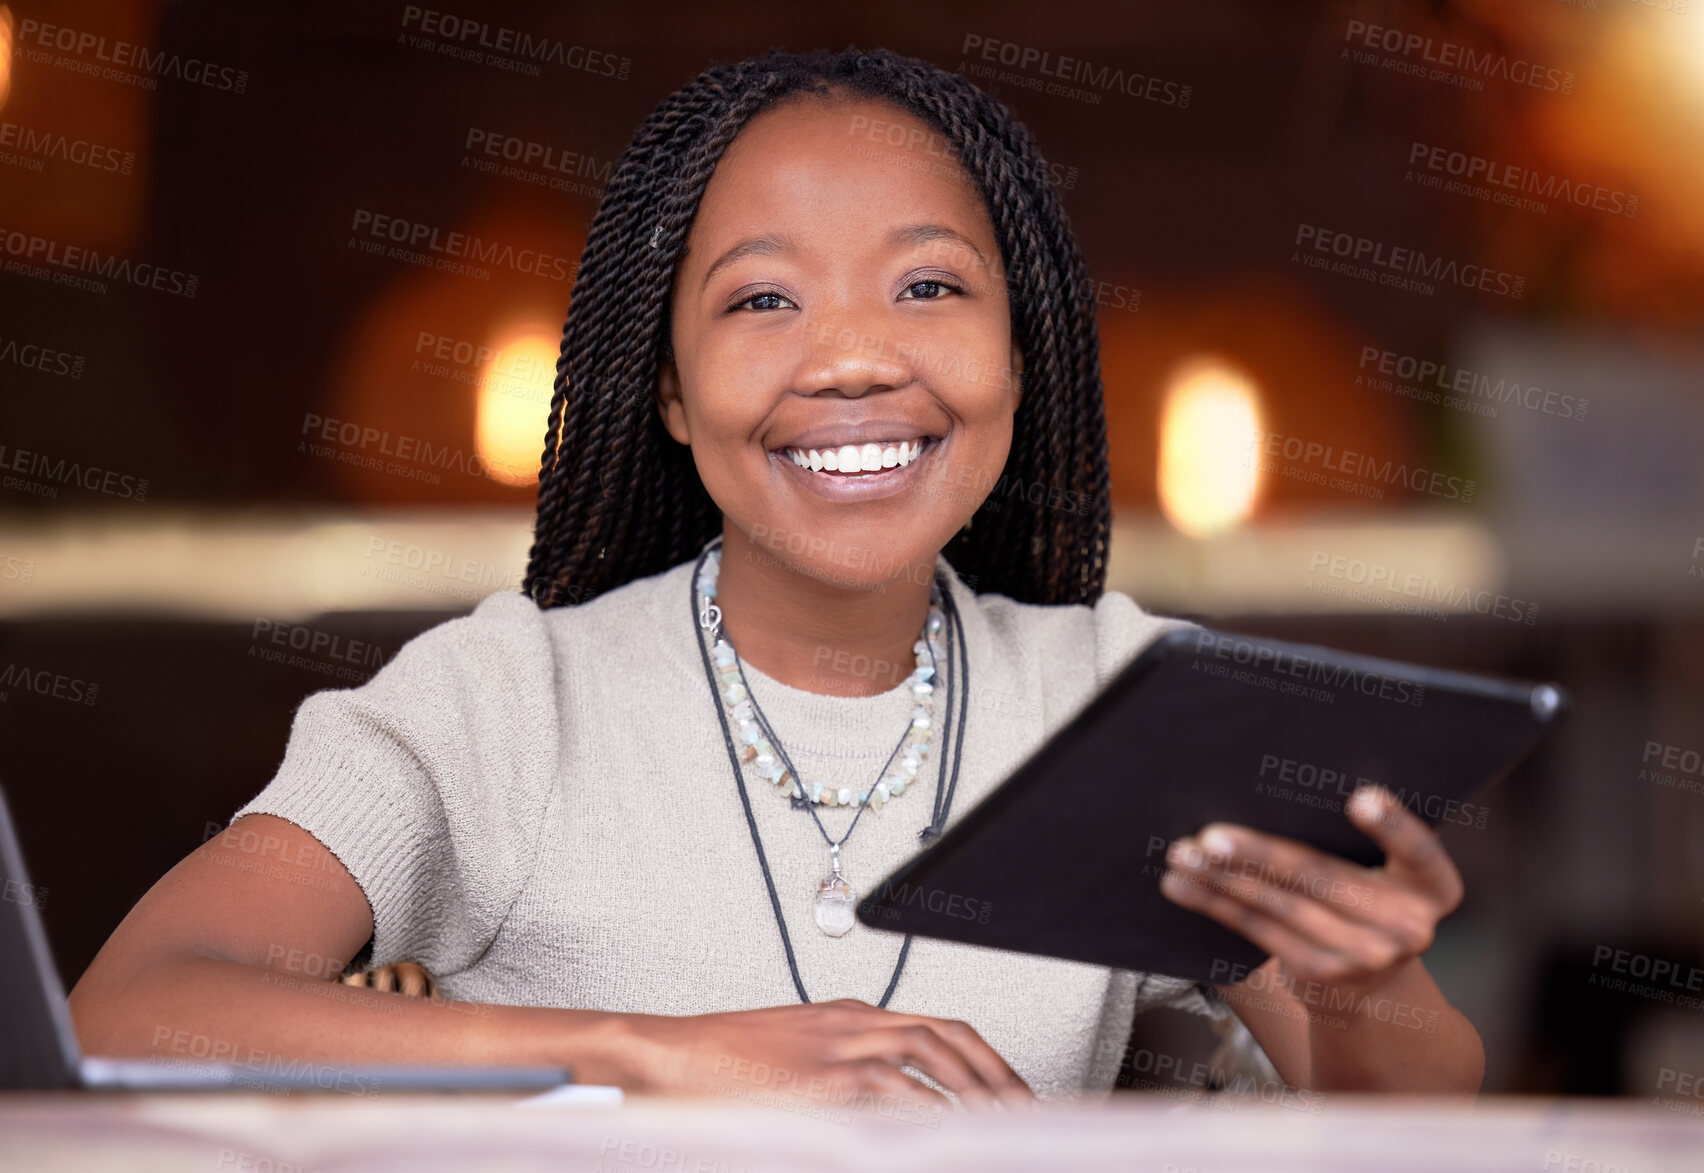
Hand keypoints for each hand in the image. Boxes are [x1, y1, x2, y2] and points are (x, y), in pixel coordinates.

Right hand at [620, 998, 1036, 1116]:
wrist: (670, 1055)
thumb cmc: (721, 1064)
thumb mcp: (793, 1062)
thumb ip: (841, 1080)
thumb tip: (885, 1113)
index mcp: (850, 1017)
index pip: (938, 1028)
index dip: (982, 1059)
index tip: (1007, 1092)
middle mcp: (853, 1021)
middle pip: (949, 1032)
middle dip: (996, 1070)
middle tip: (1028, 1108)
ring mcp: (838, 1043)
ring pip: (931, 1049)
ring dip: (975, 1085)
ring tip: (1004, 1119)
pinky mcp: (820, 1074)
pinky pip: (889, 1084)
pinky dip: (926, 1105)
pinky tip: (945, 1128)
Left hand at [1158, 785, 1464, 989]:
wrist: (1365, 986)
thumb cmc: (1361, 899)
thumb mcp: (1379, 874)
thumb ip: (1352, 840)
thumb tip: (1265, 789)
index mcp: (1433, 886)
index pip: (1420, 850)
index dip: (1394, 826)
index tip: (1360, 798)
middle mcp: (1410, 925)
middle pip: (1324, 877)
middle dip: (1260, 853)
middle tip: (1211, 835)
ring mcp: (1367, 956)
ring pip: (1281, 905)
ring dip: (1222, 878)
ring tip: (1183, 855)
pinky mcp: (1323, 974)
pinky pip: (1259, 930)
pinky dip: (1216, 904)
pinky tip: (1183, 886)